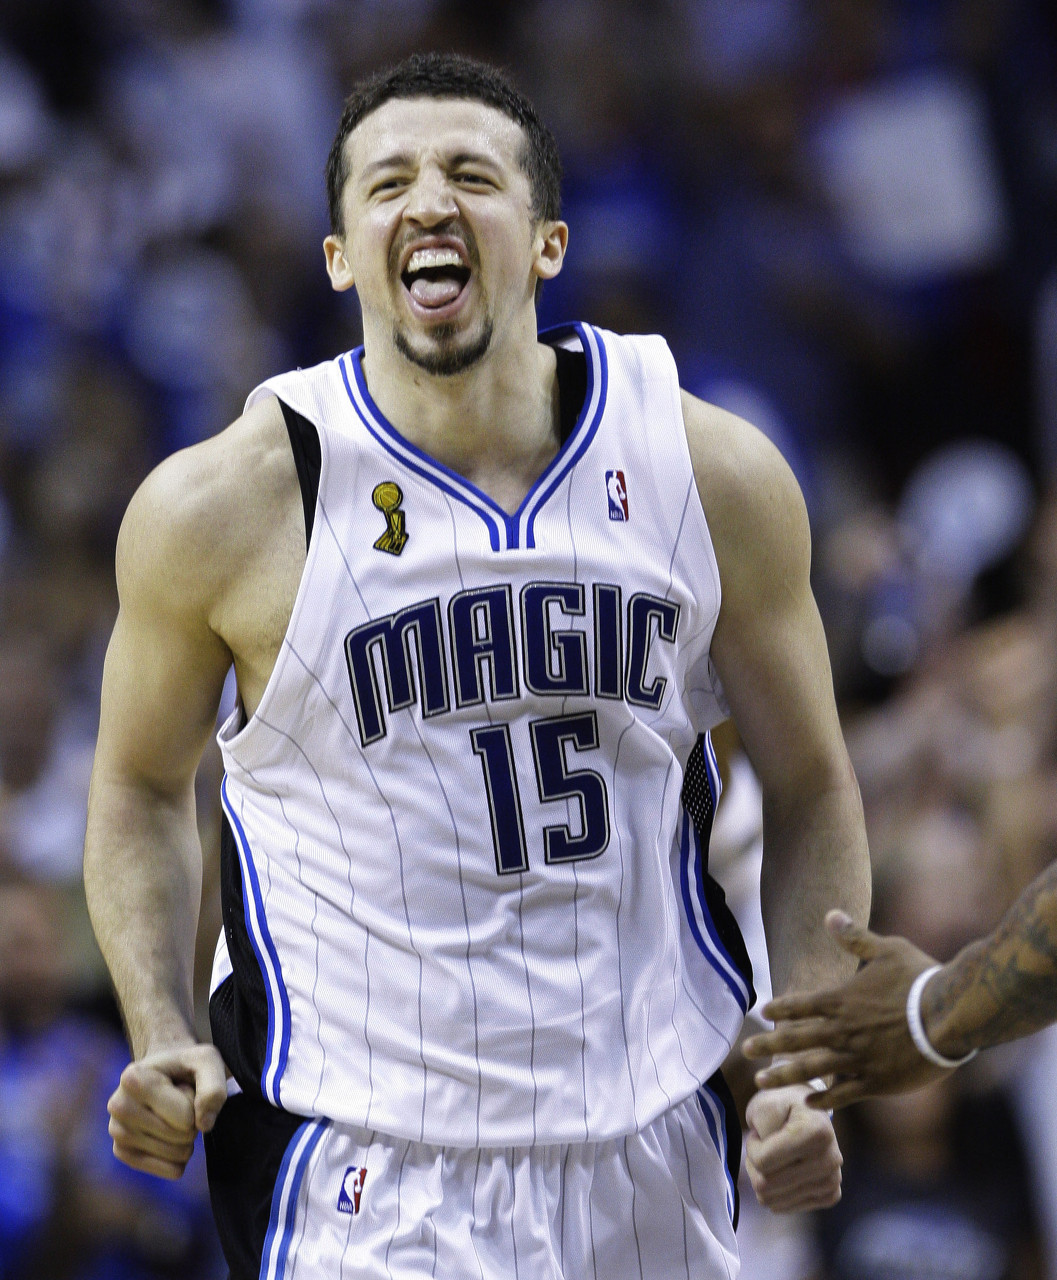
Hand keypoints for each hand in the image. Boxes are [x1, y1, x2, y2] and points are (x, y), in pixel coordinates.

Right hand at [107, 1043, 228, 1179]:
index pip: (185, 1116)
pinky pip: (171, 1170)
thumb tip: (204, 1125)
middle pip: (181, 1136)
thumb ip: (213, 1087)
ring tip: (173, 1112)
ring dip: (186, 1136)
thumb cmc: (186, 1065)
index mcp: (133, 1078)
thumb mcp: (207, 1060)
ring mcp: (117, 1132)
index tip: (183, 1086)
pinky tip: (168, 1132)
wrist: (164, 1072)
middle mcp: (118, 1106)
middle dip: (192, 1120)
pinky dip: (180, 1155)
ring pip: (177, 1155)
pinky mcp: (123, 1153)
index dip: (195, 1102)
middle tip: (179, 1100)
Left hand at [743, 910, 949, 1109]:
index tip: (762, 1013)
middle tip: (744, 1050)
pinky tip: (810, 1102)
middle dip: (768, 1044)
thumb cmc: (922, 979)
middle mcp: (843, 1030)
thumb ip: (856, 937)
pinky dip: (824, 1099)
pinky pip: (844, 1093)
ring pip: (812, 1069)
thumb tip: (830, 914)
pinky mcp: (877, 1081)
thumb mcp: (887, 949)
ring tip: (761, 1080)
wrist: (951, 1016)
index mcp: (842, 1000)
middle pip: (796, 1039)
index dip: (780, 1009)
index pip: (800, 1005)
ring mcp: (858, 1058)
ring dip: (785, 1074)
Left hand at [744, 1084, 841, 1212]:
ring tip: (774, 1156)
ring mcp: (833, 1180)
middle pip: (765, 1185)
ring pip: (771, 1200)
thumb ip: (759, 1130)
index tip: (759, 1132)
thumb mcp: (763, 1103)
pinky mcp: (830, 1195)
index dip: (751, 1146)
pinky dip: (776, 1190)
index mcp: (816, 1132)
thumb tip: (763, 1170)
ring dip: (764, 1178)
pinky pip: (784, 1207)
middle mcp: (831, 1159)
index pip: (762, 1161)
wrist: (807, 1110)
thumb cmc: (780, 1104)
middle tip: (765, 1145)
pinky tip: (785, 1169)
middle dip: (755, 1164)